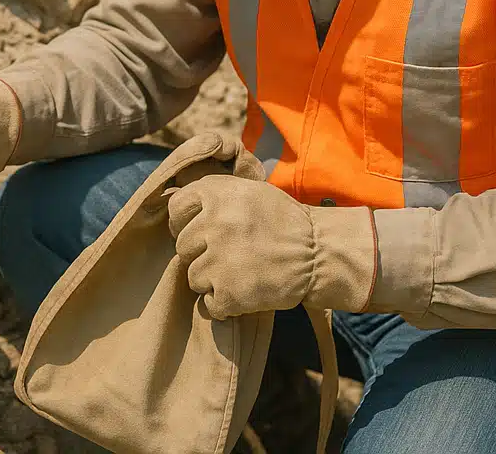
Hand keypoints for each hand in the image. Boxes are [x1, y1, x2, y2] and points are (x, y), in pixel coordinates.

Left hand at [168, 175, 375, 318]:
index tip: (200, 232)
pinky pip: (208, 304)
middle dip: (201, 254)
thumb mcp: (248, 191)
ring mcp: (219, 258)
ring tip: (240, 273)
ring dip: (212, 280)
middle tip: (228, 255)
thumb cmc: (284, 220)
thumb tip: (177, 203)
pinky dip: (224, 304)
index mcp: (216, 193)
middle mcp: (213, 222)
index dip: (185, 223)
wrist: (319, 253)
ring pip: (193, 277)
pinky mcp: (228, 292)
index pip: (176, 209)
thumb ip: (214, 195)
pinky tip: (244, 292)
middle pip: (183, 246)